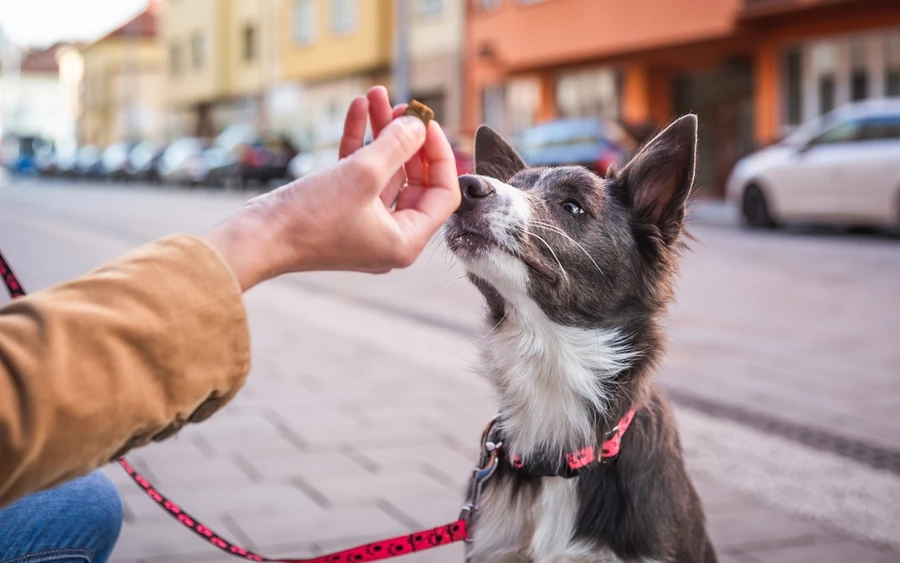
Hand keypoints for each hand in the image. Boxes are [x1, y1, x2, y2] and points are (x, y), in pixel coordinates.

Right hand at [203, 86, 461, 290]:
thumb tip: (419, 125)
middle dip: (407, 138)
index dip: (440, 156)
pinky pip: (359, 174)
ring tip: (375, 96)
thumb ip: (397, 146)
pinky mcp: (341, 212)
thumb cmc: (310, 220)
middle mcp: (389, 237)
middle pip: (415, 180)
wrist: (256, 239)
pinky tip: (357, 110)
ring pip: (384, 172)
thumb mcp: (362, 174)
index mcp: (405, 241)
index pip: (443, 195)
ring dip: (382, 133)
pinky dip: (359, 144)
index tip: (427, 124)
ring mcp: (365, 225)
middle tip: (403, 106)